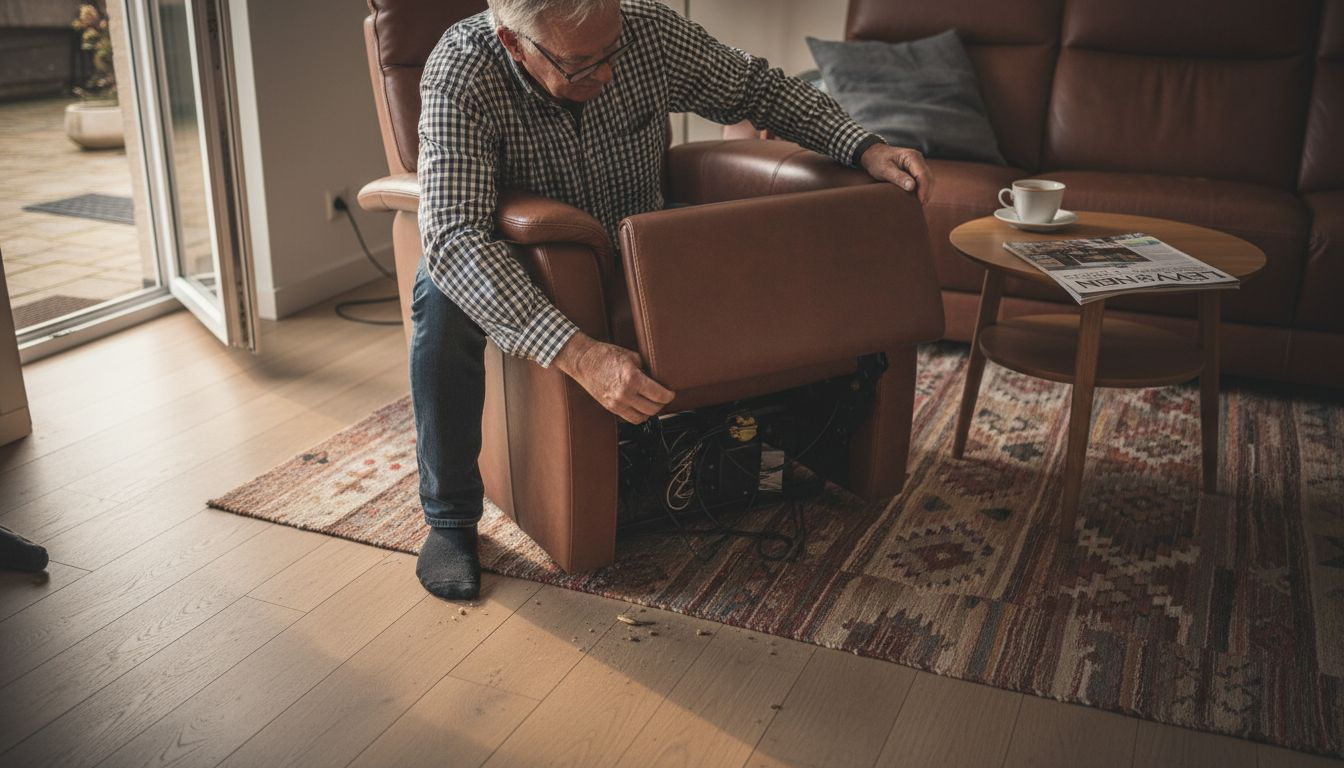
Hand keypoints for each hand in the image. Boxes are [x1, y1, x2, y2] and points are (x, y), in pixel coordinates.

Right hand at [553, 332, 674, 423]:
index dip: (669, 396)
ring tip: (652, 403)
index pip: (659, 395)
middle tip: (663, 397)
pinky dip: (638, 415)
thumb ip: (646, 369)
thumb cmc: (605, 355)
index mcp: (632, 378)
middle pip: (653, 408)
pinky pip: (630, 419)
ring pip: (642, 417)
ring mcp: (616, 403)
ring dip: (650, 411)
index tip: (670, 393)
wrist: (583, 361)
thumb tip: (657, 378)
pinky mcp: (610, 408)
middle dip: (661, 403)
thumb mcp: (631, 356)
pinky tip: (640, 407)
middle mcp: (625, 393)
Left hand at [860, 144, 934, 203]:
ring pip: (928, 179)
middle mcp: (918, 159)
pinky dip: (922, 189)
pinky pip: (923, 180)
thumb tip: (912, 187)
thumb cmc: (877, 160)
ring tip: (920, 204)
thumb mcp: (885, 170)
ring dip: (926, 192)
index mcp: (912, 156)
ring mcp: (918, 164)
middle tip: (921, 206)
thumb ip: (898, 177)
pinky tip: (917, 198)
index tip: (921, 201)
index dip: (924, 189)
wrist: (873, 154)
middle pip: (928, 177)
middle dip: (926, 192)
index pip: (923, 174)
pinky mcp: (915, 169)